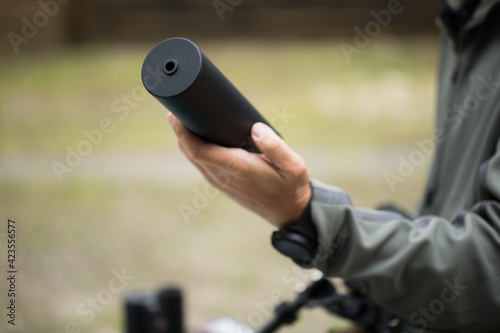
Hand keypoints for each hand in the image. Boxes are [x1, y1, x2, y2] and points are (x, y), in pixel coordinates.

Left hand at [167, 112, 311, 228]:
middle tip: (175, 111)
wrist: (290, 213)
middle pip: (192, 154)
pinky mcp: (224, 185)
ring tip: (182, 122)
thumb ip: (275, 147)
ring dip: (186, 143)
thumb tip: (256, 128)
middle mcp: (225, 177)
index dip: (183, 134)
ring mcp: (222, 183)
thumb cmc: (291, 187)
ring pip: (195, 161)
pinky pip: (203, 166)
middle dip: (181, 133)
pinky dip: (195, 152)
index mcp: (238, 169)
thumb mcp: (293, 166)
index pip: (199, 151)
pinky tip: (197, 140)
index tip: (175, 116)